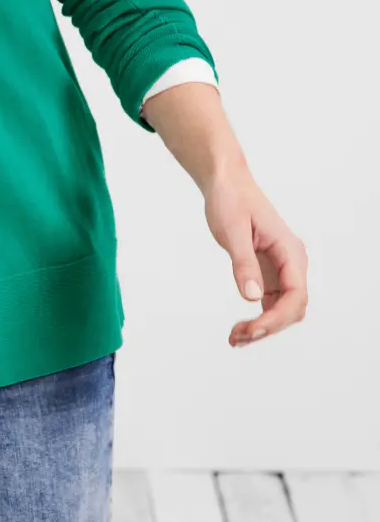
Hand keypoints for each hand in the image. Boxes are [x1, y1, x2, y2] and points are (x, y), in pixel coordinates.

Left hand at [202, 160, 307, 347]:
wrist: (226, 183)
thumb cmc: (231, 200)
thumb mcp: (233, 232)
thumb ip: (243, 264)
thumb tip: (253, 298)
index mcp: (290, 251)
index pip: (296, 295)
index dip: (276, 318)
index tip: (251, 330)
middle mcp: (291, 262)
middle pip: (292, 308)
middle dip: (269, 327)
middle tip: (237, 338)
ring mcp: (281, 268)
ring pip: (282, 309)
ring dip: (263, 328)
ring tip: (235, 338)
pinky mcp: (269, 272)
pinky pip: (270, 303)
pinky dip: (257, 318)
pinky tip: (240, 330)